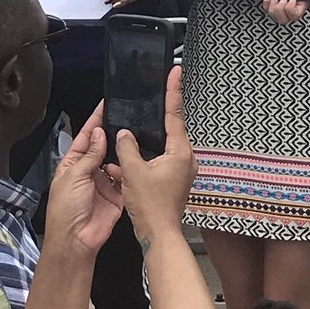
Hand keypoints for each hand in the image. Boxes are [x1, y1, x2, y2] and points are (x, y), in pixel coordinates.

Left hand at [45, 110, 122, 256]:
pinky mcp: (117, 195)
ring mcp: (103, 182)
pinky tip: (132, 164)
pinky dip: (129, 171)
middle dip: (112, 135)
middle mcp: (89, 171)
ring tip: (130, 142)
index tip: (105, 106)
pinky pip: (125, 178)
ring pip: (116, 161)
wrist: (76, 240)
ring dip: (121, 154)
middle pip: (103, 147)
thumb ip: (89, 155)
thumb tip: (98, 134)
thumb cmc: (65, 211)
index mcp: (73, 164)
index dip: (95, 121)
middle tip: (125, 120)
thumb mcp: (74, 176)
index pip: (85, 137)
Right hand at [107, 67, 196, 239]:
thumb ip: (127, 147)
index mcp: (180, 151)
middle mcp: (185, 159)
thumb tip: (125, 134)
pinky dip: (142, 162)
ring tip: (125, 144)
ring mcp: (180, 171)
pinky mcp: (173, 181)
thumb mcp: (133, 171)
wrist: (158, 237)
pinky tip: (124, 165)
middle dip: (150, 124)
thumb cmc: (151, 206)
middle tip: (143, 105)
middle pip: (167, 131)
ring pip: (159, 149)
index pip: (175, 114)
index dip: (173, 91)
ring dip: (142, 148)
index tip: (175, 72)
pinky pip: (157, 163)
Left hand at [262, 0, 309, 24]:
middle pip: (282, 19)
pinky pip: (266, 9)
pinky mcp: (274, 5)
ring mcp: (281, 10)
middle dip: (280, 9)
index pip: (294, 16)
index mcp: (300, 10)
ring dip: (272, 7)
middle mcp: (289, 13)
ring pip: (273, 15)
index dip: (291, 9)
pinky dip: (265, 5)